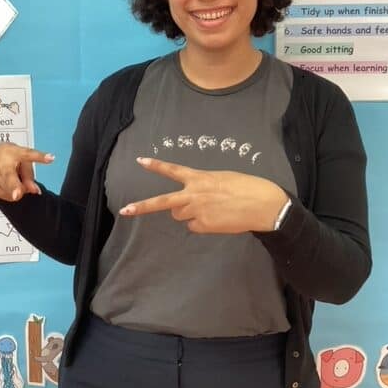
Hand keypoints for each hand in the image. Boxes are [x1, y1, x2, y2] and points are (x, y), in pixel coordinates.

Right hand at [0, 143, 54, 201]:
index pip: (28, 154)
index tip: (50, 158)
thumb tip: (36, 191)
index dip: (39, 157)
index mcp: (14, 153)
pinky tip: (7, 183)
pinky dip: (10, 193)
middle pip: (10, 178)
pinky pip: (6, 196)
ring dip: (18, 190)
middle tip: (17, 195)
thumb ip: (29, 175)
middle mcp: (2, 164)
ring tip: (14, 178)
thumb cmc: (8, 156)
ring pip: (11, 191)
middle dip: (14, 188)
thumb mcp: (21, 160)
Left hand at [119, 157, 288, 232]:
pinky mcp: (204, 226)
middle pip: (163, 203)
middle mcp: (193, 194)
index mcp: (199, 178)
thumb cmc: (246, 187)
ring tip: (211, 209)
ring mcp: (197, 212)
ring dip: (188, 213)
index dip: (156, 165)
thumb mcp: (222, 178)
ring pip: (180, 216)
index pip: (173, 170)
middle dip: (142, 207)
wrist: (262, 204)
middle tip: (125, 211)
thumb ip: (203, 186)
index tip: (141, 161)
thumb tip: (193, 201)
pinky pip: (194, 226)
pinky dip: (202, 224)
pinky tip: (218, 219)